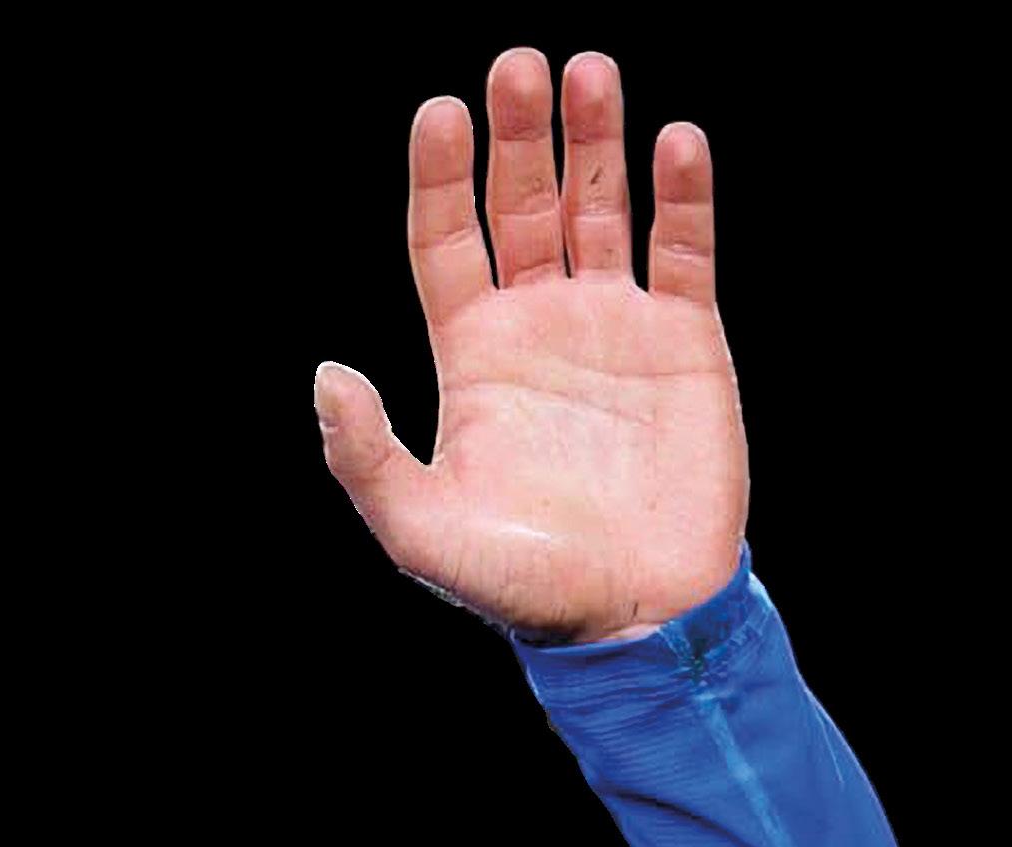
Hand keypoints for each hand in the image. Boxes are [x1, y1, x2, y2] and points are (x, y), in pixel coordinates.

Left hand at [317, 47, 748, 645]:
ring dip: (596, 141)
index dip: (441, 178)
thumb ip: (365, 455)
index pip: (447, 242)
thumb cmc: (521, 582)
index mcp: (471, 356)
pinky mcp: (686, 340)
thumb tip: (325, 374)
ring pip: (601, 208)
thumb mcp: (419, 528)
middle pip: (522, 206)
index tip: (438, 112)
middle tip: (515, 66)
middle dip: (518, 137)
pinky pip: (685, 250)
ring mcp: (614, 325)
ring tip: (587, 72)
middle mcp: (538, 324)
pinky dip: (682, 196)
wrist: (633, 615)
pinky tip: (674, 140)